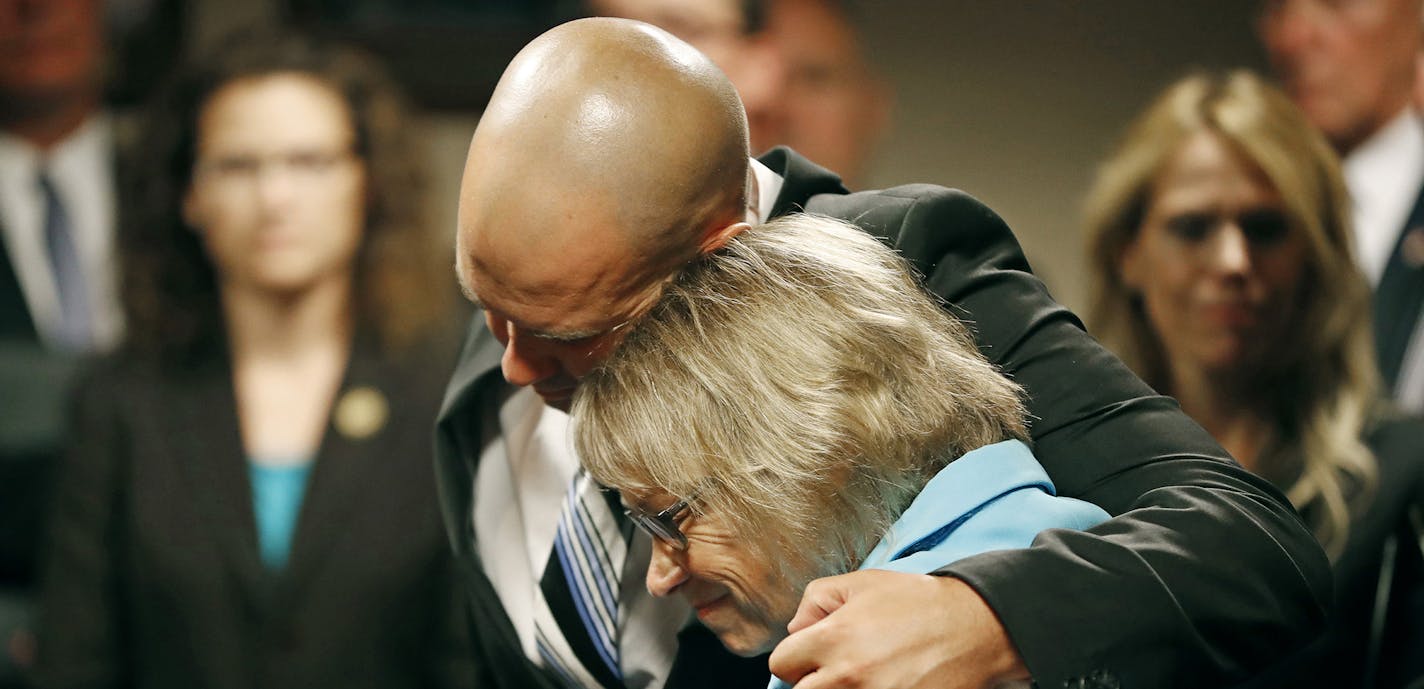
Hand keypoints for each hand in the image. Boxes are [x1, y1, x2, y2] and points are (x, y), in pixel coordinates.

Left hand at [768, 570, 1028, 688]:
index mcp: (834, 638)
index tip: (813, 656)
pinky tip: (881, 683)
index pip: (782, 664)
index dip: (796, 658)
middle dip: (812, 680)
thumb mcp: (861, 582)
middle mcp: (848, 676)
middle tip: (836, 669)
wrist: (974, 628)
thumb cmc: (918, 603)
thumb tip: (795, 629)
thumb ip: (815, 600)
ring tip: (860, 676)